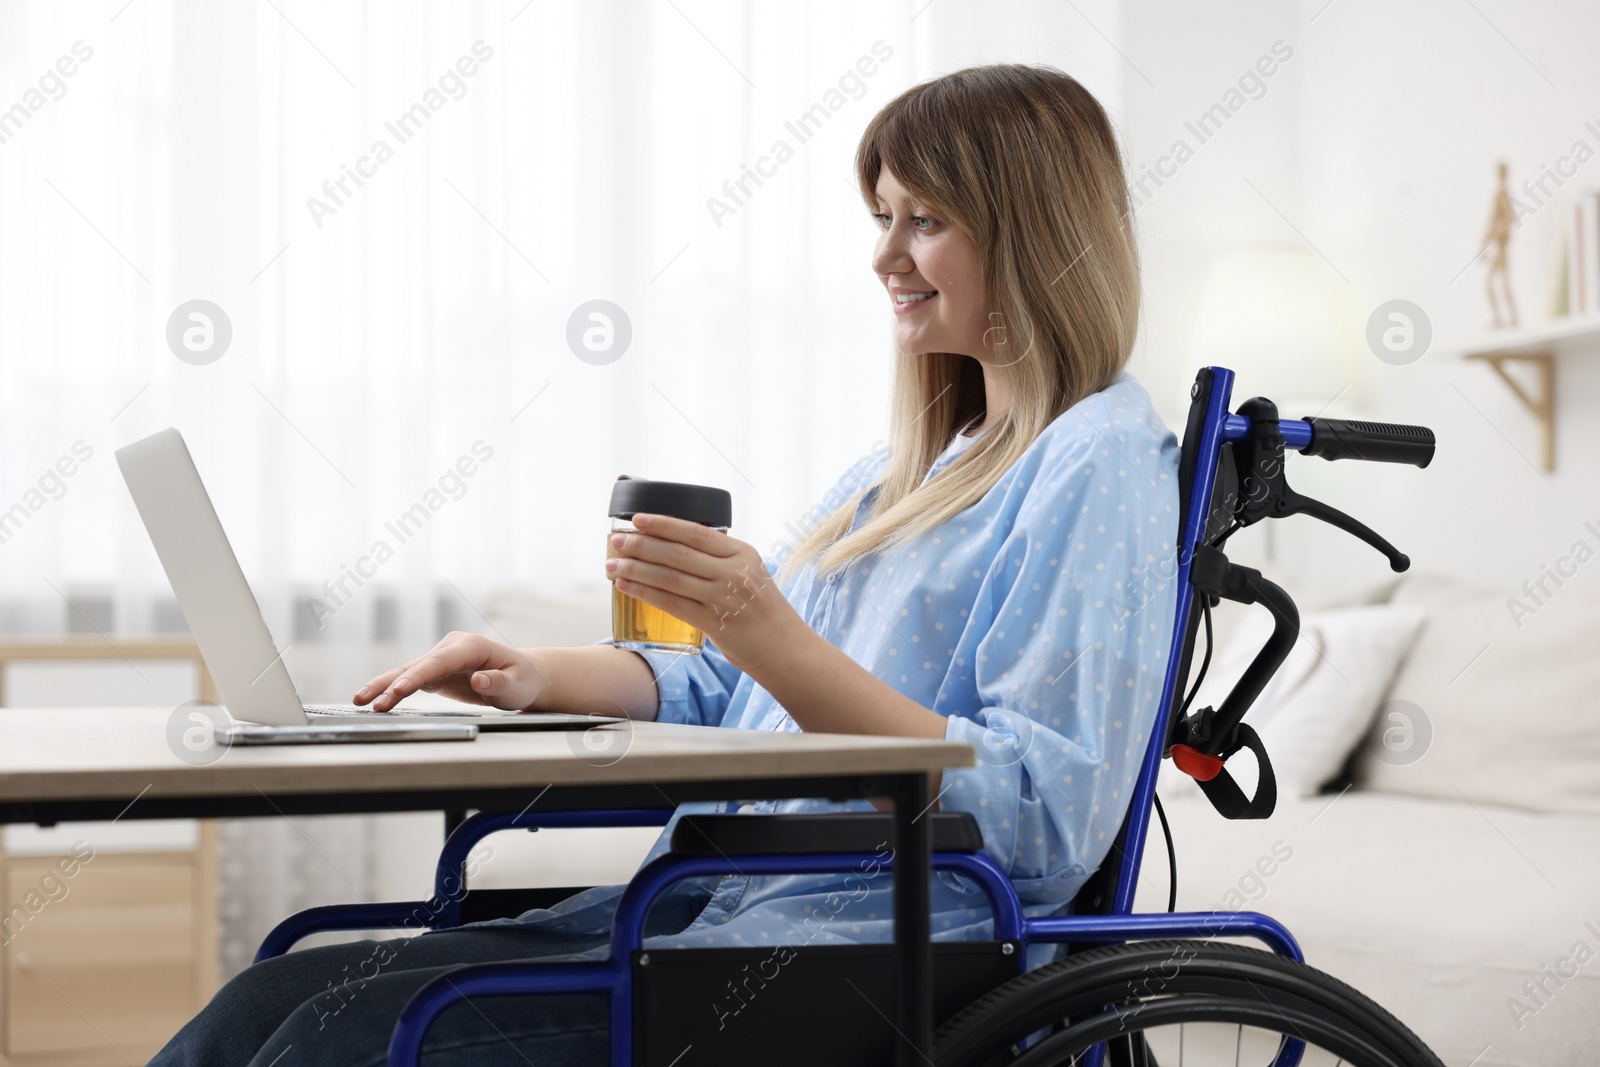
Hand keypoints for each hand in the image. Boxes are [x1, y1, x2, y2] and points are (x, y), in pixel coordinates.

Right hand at [353, 632, 548, 711]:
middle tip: (370, 702)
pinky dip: (391, 689)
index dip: (417, 676)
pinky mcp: (435, 671)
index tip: (399, 690)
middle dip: (392, 684)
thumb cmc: (522, 680)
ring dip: (384, 686)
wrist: (522, 676)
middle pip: (417, 666)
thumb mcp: (517, 685)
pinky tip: (372, 699)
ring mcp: (441, 658)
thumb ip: (499, 683)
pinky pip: (410, 679)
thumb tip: (479, 680)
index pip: (439, 662)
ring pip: (408, 671)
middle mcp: (452, 648)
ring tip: (360, 701)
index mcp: (471, 646)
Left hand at [605, 513, 804, 675]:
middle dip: (642, 544)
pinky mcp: (714, 622)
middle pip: (677, 552)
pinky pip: (671, 603)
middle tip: (616, 540)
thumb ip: (721, 562)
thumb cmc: (764, 612)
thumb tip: (678, 551)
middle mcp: (733, 571)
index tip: (637, 519)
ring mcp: (723, 597)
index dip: (663, 524)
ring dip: (636, 569)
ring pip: (670, 576)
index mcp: (743, 553)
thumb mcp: (750, 575)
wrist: (785, 649)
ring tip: (613, 565)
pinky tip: (626, 587)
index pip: (695, 532)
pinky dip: (645, 593)